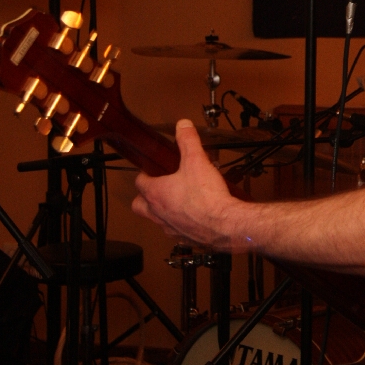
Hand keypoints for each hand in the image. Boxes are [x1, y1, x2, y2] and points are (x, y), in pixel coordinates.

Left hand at [132, 119, 243, 250]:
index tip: (151, 170)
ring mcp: (170, 228)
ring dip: (162, 211)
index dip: (144, 175)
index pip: (140, 183)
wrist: (225, 225)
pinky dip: (180, 224)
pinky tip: (193, 216)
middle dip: (144, 197)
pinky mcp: (184, 239)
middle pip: (139, 206)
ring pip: (157, 220)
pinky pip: (175, 232)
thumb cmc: (206, 196)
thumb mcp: (197, 160)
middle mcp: (158, 213)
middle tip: (158, 187)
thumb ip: (188, 141)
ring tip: (177, 201)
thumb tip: (182, 125)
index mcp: (156, 193)